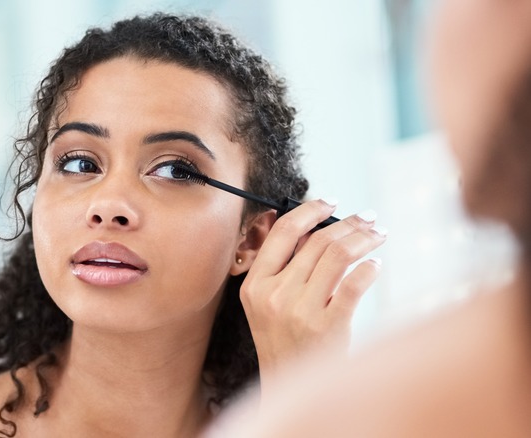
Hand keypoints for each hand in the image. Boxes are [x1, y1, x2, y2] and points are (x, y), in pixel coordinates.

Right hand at [240, 199, 386, 374]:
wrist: (288, 385)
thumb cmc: (283, 340)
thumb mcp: (266, 303)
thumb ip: (282, 267)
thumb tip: (313, 227)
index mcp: (255, 284)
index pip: (284, 232)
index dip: (310, 210)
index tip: (331, 201)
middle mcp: (275, 295)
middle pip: (317, 241)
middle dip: (349, 223)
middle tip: (368, 217)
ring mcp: (300, 311)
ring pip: (338, 256)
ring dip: (364, 239)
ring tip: (378, 235)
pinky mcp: (327, 327)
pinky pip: (354, 285)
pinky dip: (369, 269)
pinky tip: (376, 265)